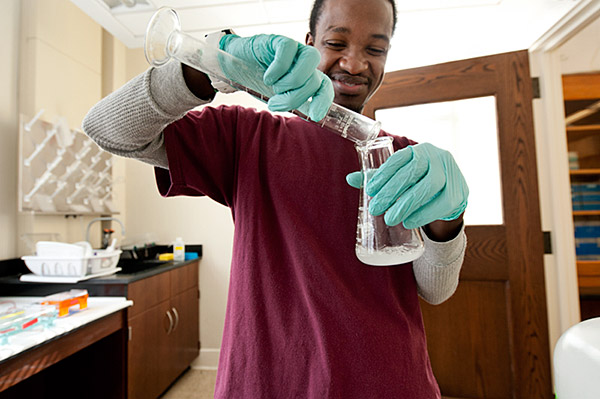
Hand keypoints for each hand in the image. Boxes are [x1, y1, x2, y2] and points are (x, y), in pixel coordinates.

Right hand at [219, 34, 332, 120]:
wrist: (235, 68)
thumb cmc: (259, 83)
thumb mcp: (278, 98)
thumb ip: (296, 105)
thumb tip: (312, 117)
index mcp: (308, 77)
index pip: (325, 87)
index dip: (323, 101)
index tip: (314, 116)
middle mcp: (305, 63)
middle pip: (315, 80)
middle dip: (295, 97)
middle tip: (275, 102)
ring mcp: (294, 50)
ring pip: (309, 63)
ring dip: (290, 81)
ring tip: (273, 86)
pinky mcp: (280, 40)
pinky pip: (288, 51)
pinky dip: (278, 68)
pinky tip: (268, 76)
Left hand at [347, 143, 467, 228]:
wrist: (449, 196)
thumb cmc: (418, 184)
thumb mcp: (400, 179)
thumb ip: (378, 178)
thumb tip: (349, 178)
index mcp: (420, 151)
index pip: (400, 158)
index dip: (384, 174)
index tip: (369, 190)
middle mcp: (437, 157)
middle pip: (413, 171)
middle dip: (392, 191)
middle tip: (376, 208)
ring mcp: (451, 173)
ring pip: (430, 186)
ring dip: (408, 204)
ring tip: (390, 219)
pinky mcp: (459, 192)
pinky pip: (442, 203)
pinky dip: (424, 214)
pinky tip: (409, 222)